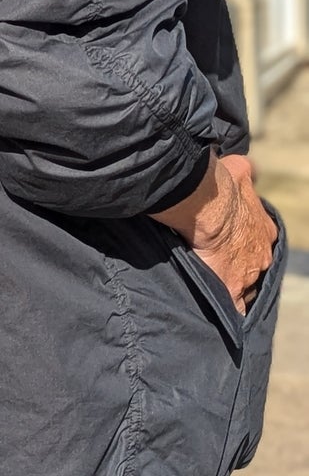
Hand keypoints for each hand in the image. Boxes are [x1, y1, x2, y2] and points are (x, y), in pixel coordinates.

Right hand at [150, 152, 276, 313]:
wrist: (209, 204)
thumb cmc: (222, 186)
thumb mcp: (239, 170)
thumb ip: (245, 172)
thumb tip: (247, 168)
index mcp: (265, 230)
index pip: (258, 241)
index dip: (245, 241)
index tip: (233, 242)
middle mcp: (262, 255)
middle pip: (253, 266)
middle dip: (241, 266)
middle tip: (221, 263)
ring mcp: (249, 275)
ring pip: (243, 286)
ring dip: (230, 284)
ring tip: (212, 283)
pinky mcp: (231, 289)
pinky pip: (232, 306)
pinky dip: (225, 307)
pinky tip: (216, 308)